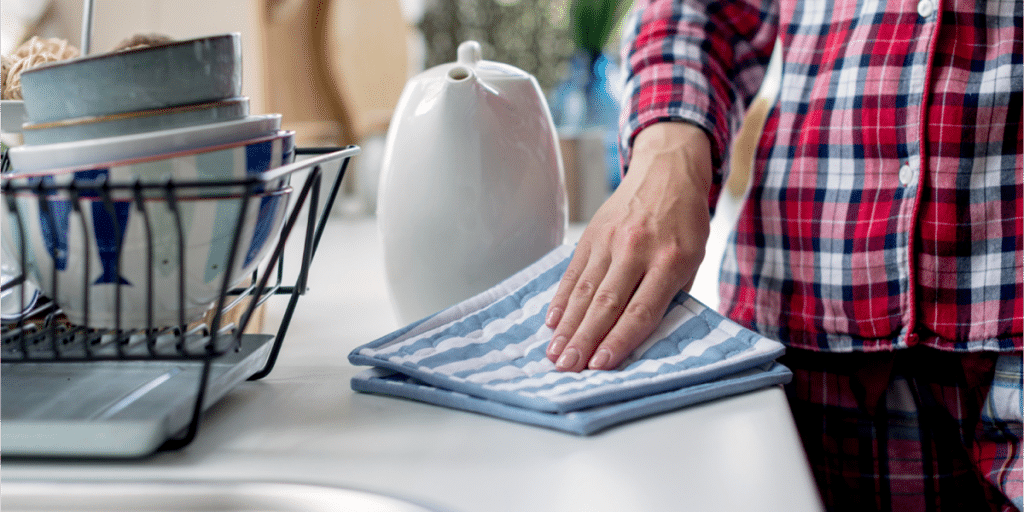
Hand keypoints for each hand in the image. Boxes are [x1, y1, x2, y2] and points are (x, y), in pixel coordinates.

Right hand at [545, 122, 712, 370]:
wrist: (667, 170)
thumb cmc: (685, 222)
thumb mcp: (693, 258)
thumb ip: (670, 294)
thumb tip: (642, 333)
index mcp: (669, 260)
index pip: (640, 310)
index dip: (618, 340)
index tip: (600, 365)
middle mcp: (637, 250)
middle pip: (606, 304)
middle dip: (584, 340)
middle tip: (567, 367)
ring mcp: (610, 241)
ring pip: (585, 290)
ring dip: (568, 326)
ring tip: (555, 353)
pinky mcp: (591, 233)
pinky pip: (573, 271)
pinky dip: (561, 299)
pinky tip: (552, 322)